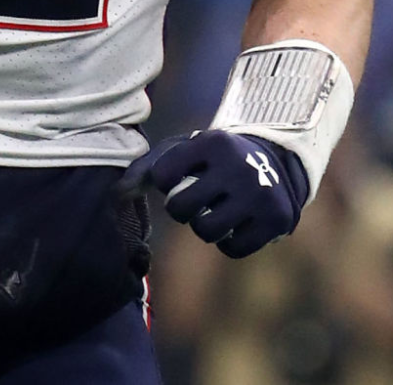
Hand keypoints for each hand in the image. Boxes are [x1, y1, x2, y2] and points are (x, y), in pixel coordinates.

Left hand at [122, 130, 307, 258]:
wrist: (276, 163)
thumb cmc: (215, 160)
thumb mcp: (186, 151)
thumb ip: (148, 168)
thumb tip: (116, 192)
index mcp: (213, 142)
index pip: (163, 176)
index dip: (167, 182)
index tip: (183, 175)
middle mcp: (238, 166)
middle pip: (181, 209)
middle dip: (183, 209)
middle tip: (198, 199)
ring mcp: (260, 194)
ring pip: (206, 232)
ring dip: (206, 226)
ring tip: (218, 210)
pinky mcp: (276, 219)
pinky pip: (233, 249)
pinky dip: (230, 242)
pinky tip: (239, 222)